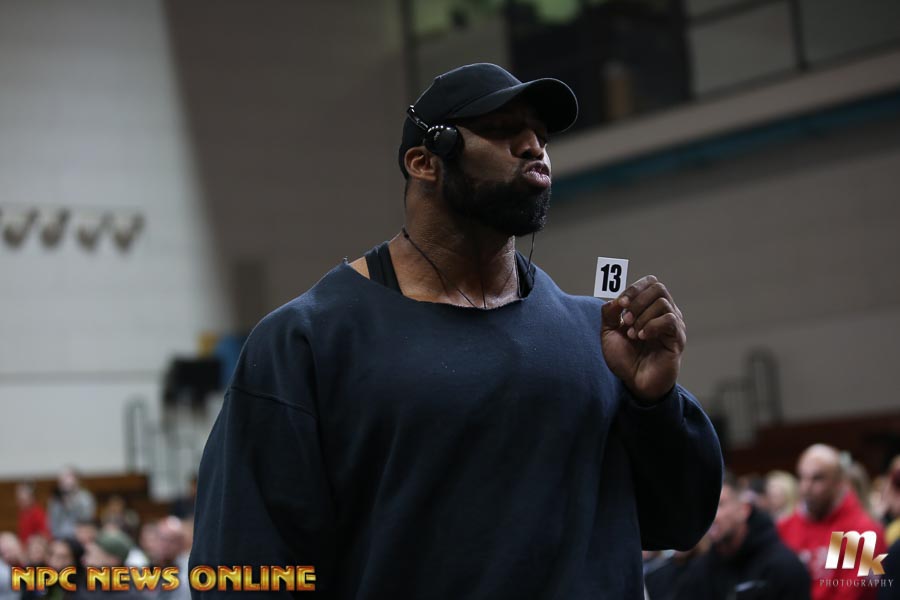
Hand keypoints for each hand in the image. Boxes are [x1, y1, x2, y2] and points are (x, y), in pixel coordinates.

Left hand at [600, 275, 685, 403]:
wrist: (634, 383)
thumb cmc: (624, 358)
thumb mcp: (609, 333)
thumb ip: (610, 313)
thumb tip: (617, 299)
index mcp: (649, 307)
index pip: (650, 282)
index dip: (634, 288)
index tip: (621, 304)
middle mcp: (664, 312)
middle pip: (658, 287)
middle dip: (637, 301)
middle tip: (626, 320)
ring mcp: (673, 324)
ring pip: (663, 303)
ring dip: (642, 317)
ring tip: (633, 334)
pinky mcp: (678, 338)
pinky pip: (669, 320)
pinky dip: (652, 326)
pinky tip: (642, 337)